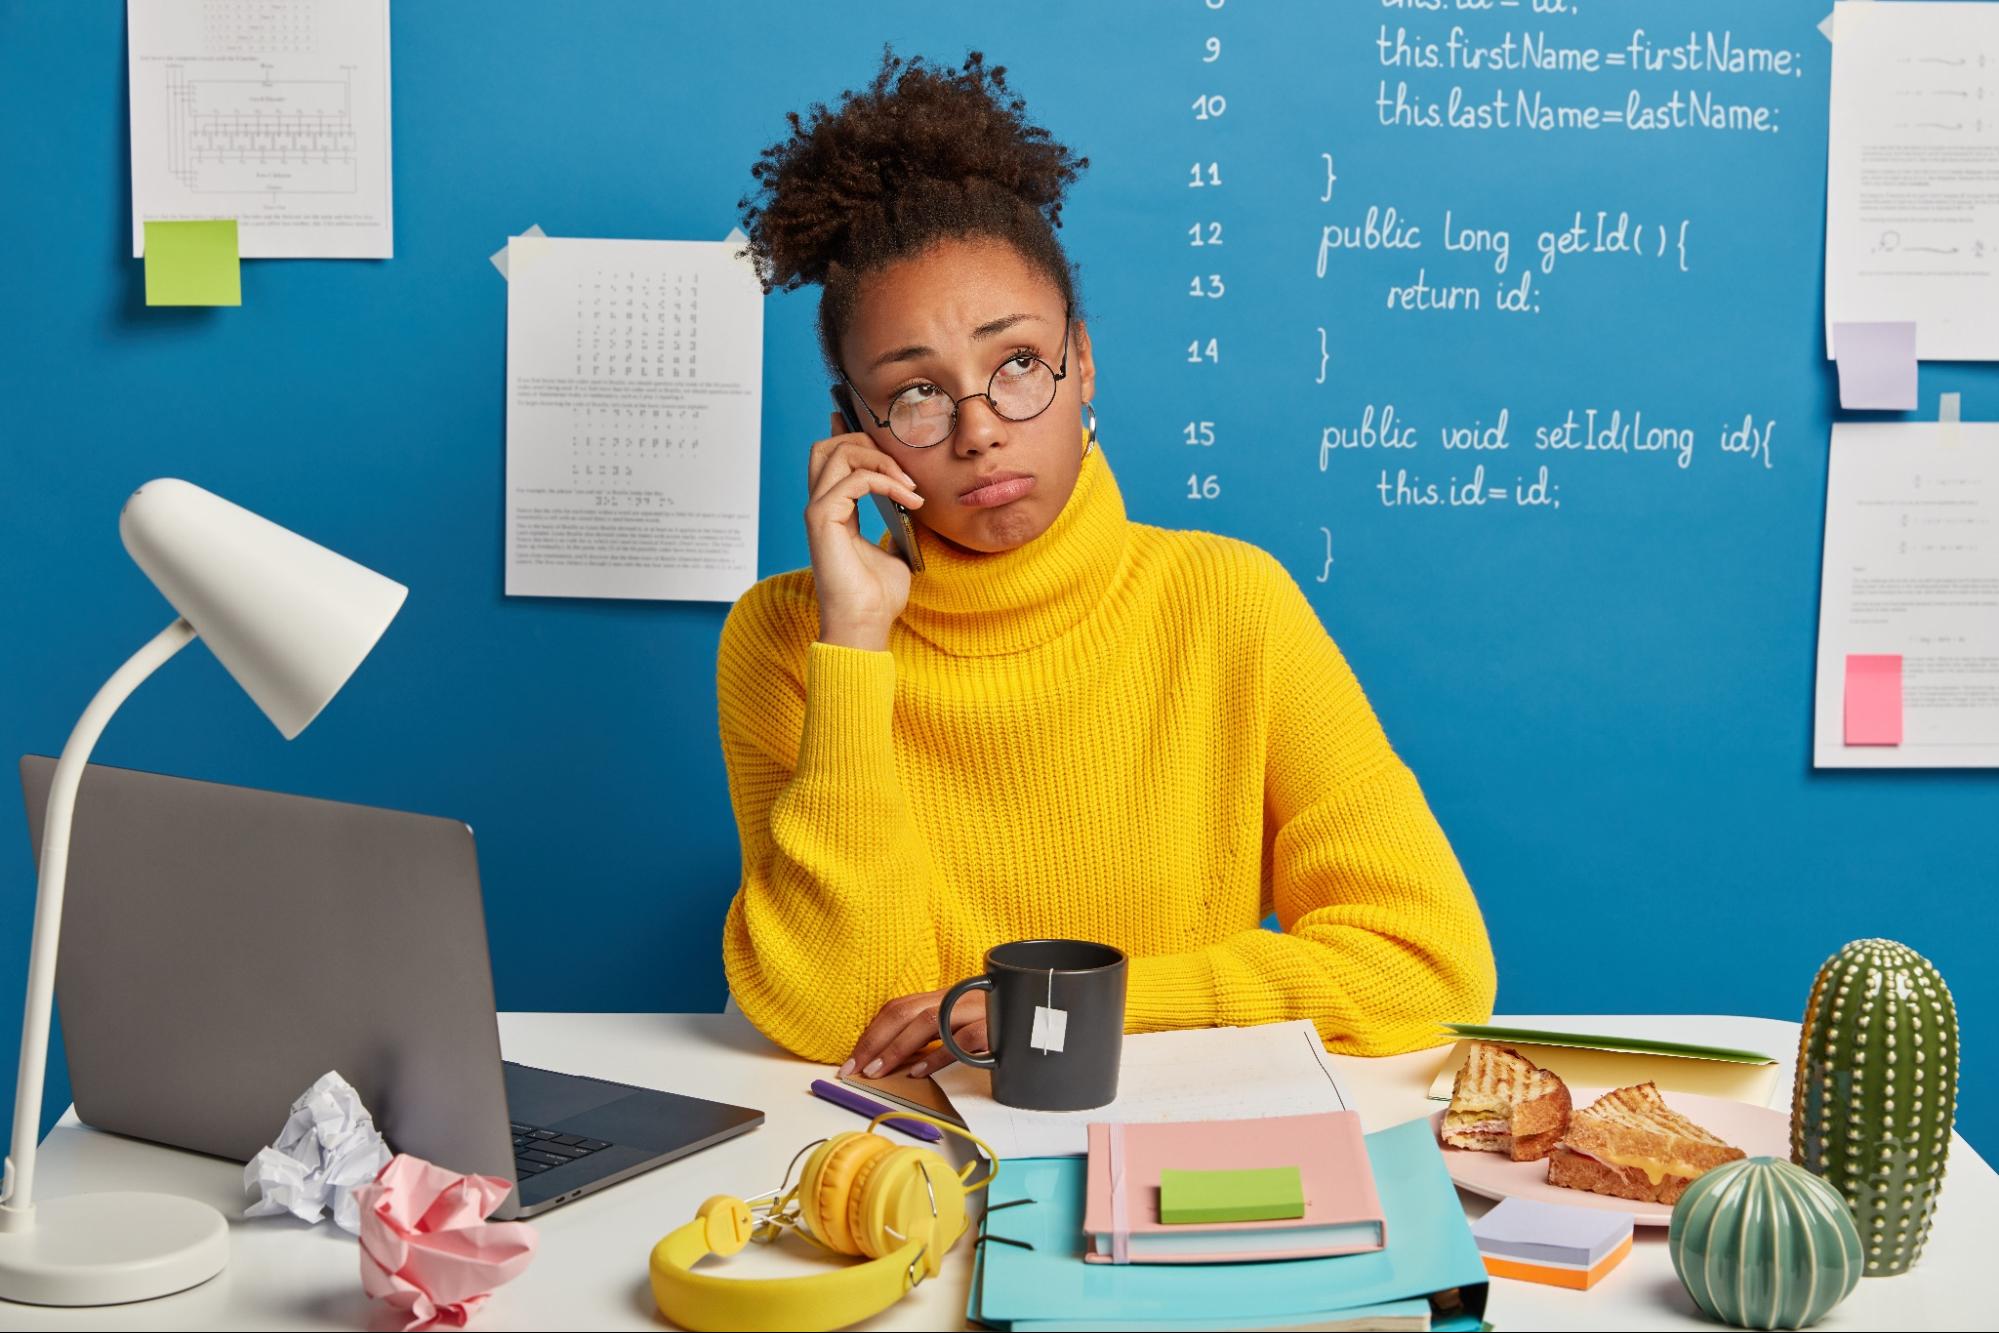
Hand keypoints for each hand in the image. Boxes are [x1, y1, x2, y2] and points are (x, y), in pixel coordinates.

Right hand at [807, 412, 923, 650]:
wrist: (866, 624)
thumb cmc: (878, 596)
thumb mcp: (895, 549)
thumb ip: (895, 522)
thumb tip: (912, 504)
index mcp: (833, 511)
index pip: (832, 460)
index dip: (851, 436)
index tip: (882, 429)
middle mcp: (820, 507)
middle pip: (828, 446)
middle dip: (867, 443)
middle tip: (901, 467)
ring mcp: (817, 511)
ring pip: (839, 454)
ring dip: (881, 461)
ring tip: (910, 486)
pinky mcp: (822, 519)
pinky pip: (854, 480)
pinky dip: (886, 482)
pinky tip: (909, 499)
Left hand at [840, 986, 987, 1080]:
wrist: (1048, 1013)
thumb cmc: (1001, 1023)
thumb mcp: (964, 1022)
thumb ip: (936, 1033)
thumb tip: (896, 1059)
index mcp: (946, 996)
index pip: (898, 1007)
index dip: (871, 1033)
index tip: (852, 1059)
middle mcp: (958, 999)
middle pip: (906, 1011)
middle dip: (875, 1040)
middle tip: (856, 1069)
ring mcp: (976, 1011)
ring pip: (929, 1021)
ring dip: (898, 1048)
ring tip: (878, 1071)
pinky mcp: (995, 1028)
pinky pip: (963, 1041)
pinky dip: (939, 1056)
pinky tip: (920, 1073)